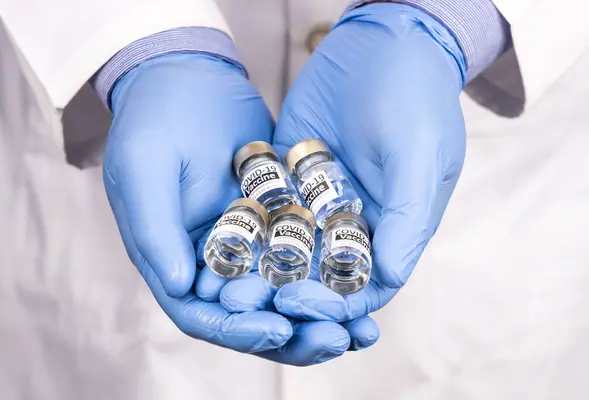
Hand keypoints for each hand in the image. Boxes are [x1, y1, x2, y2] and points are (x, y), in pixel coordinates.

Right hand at [103, 52, 378, 363]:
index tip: (279, 329)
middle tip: (338, 338)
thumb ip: (156, 230)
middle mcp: (212, 260)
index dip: (240, 330)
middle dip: (293, 333)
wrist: (188, 73)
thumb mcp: (144, 170)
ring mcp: (247, 240)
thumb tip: (183, 289)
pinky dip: (330, 271)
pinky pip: (306, 252)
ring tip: (362, 327)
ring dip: (320, 313)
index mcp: (173, 260)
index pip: (205, 316)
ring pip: (285, 291)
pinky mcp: (276, 217)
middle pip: (252, 315)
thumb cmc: (154, 119)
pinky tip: (364, 278)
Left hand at [220, 4, 466, 323]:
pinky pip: (264, 204)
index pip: (362, 284)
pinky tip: (216, 237)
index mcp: (390, 228)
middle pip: (316, 274)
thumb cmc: (415, 99)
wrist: (384, 41)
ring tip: (223, 282)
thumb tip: (391, 275)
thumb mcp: (419, 157)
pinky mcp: (288, 172)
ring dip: (255, 266)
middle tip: (242, 301)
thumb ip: (406, 216)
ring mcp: (316, 198)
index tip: (297, 304)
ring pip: (284, 245)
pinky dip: (244, 222)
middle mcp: (351, 221)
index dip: (332, 304)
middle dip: (281, 293)